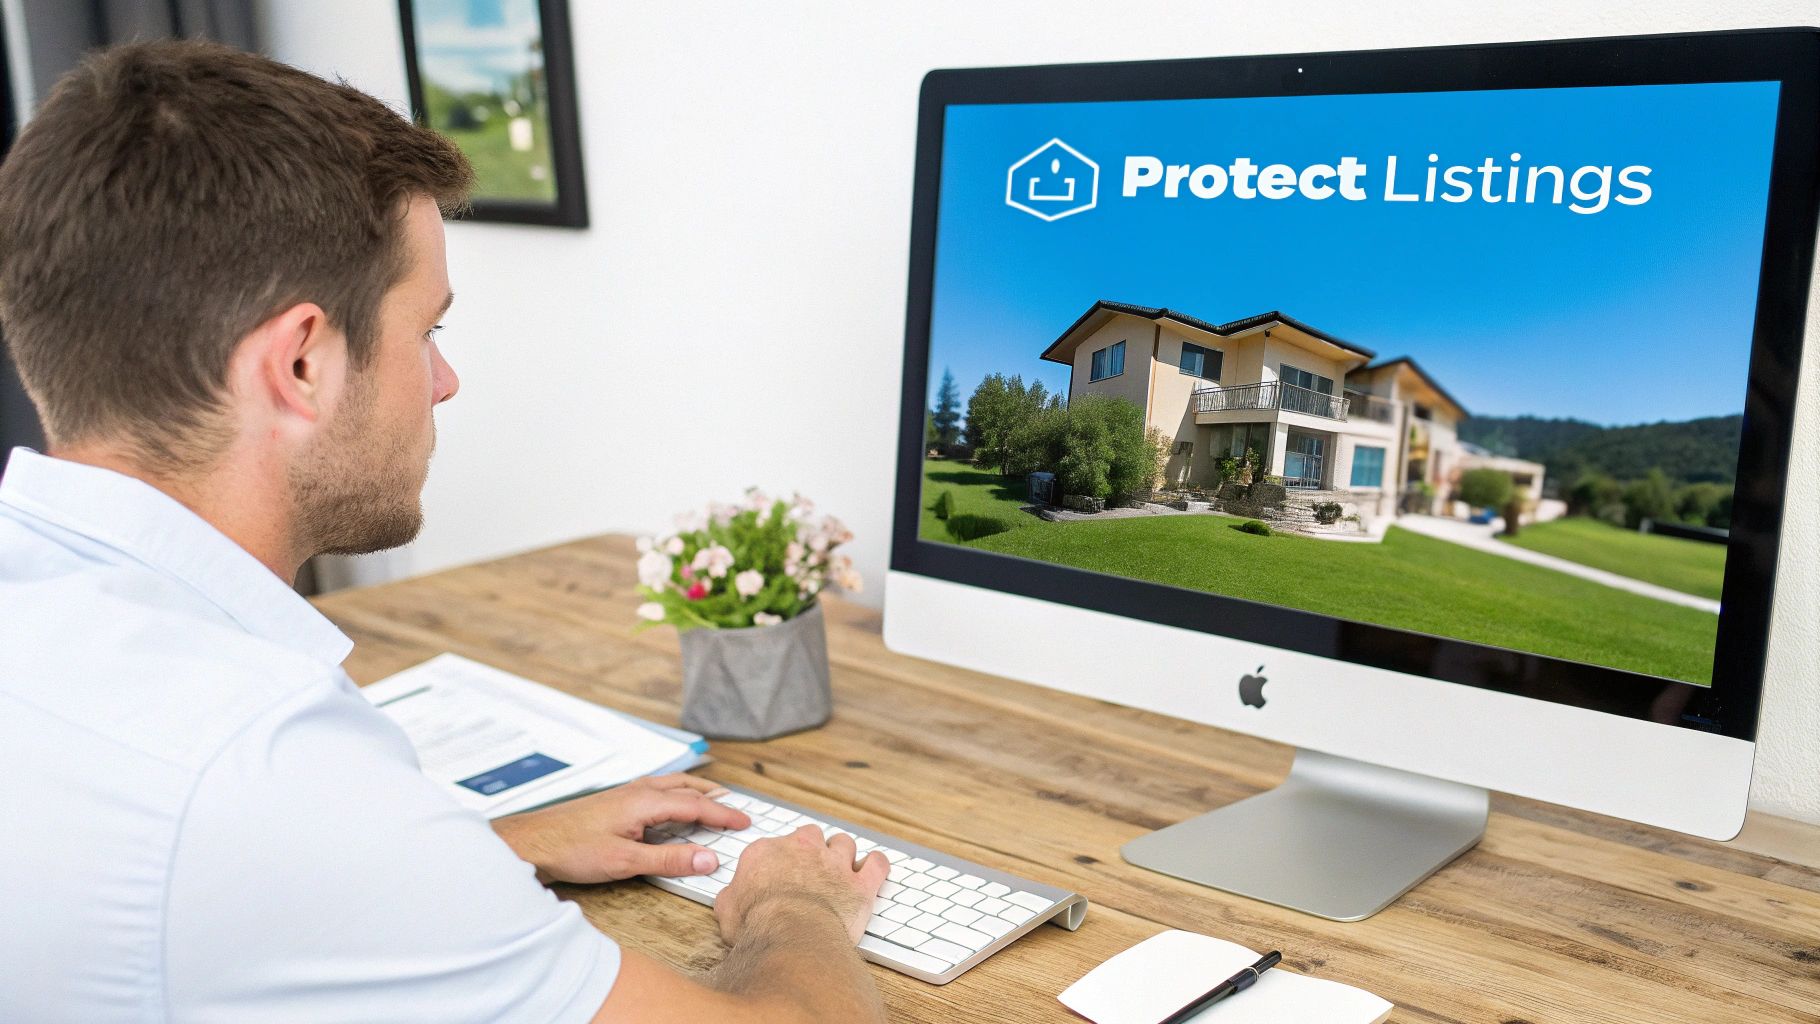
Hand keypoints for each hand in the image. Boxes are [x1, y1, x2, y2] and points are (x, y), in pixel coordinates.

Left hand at [491, 773, 750, 884]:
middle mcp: (637, 791)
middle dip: (713, 799)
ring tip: (710, 799)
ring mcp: (624, 794)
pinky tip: (668, 804)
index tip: (744, 822)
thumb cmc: (571, 849)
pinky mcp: (614, 802)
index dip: (722, 815)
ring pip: (670, 787)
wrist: (532, 842)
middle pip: (686, 789)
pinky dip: (674, 794)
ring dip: (694, 792)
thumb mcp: (626, 861)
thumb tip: (708, 859)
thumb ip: (669, 859)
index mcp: (644, 801)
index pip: (695, 806)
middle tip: (735, 808)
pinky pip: (655, 790)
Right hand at [714, 826, 888, 944]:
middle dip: (812, 851)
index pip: (775, 845)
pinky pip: (876, 863)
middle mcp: (803, 850)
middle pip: (811, 837)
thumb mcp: (727, 910)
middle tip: (810, 870)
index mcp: (767, 852)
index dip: (780, 861)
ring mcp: (834, 863)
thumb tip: (731, 898)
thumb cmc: (758, 925)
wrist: (791, 935)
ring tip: (841, 869)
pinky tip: (873, 869)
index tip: (781, 873)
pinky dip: (876, 866)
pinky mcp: (860, 883)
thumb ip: (732, 896)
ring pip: (844, 844)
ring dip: (843, 855)